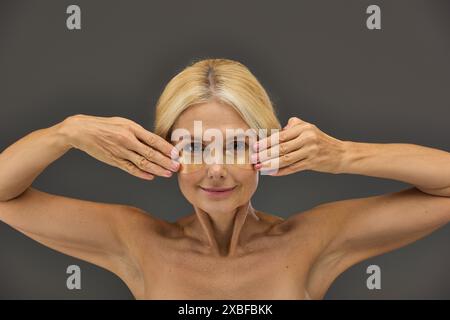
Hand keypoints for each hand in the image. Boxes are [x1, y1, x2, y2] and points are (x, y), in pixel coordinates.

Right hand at [61, 114, 179, 179]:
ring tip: (167, 173)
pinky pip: (130, 169)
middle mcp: (127, 140)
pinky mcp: (114, 160)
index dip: (166, 148)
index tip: (176, 154)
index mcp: (131, 128)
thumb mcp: (123, 123)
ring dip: (157, 169)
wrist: (82, 131)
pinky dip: (141, 174)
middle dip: (166, 161)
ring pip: (142, 163)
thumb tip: (155, 141)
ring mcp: (120, 151)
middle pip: (151, 153)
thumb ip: (138, 132)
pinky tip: (151, 177)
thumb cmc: (105, 126)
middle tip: (177, 167)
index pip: (153, 139)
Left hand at [253, 117, 345, 175]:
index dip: (266, 142)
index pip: (281, 135)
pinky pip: (293, 168)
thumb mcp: (309, 128)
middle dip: (265, 154)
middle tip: (253, 158)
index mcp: (304, 128)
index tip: (255, 146)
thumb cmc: (321, 141)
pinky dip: (280, 171)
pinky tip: (271, 172)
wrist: (341, 154)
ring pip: (285, 159)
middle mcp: (308, 138)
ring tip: (259, 166)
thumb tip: (276, 131)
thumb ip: (293, 126)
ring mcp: (310, 152)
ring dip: (270, 164)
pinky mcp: (312, 163)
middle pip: (281, 148)